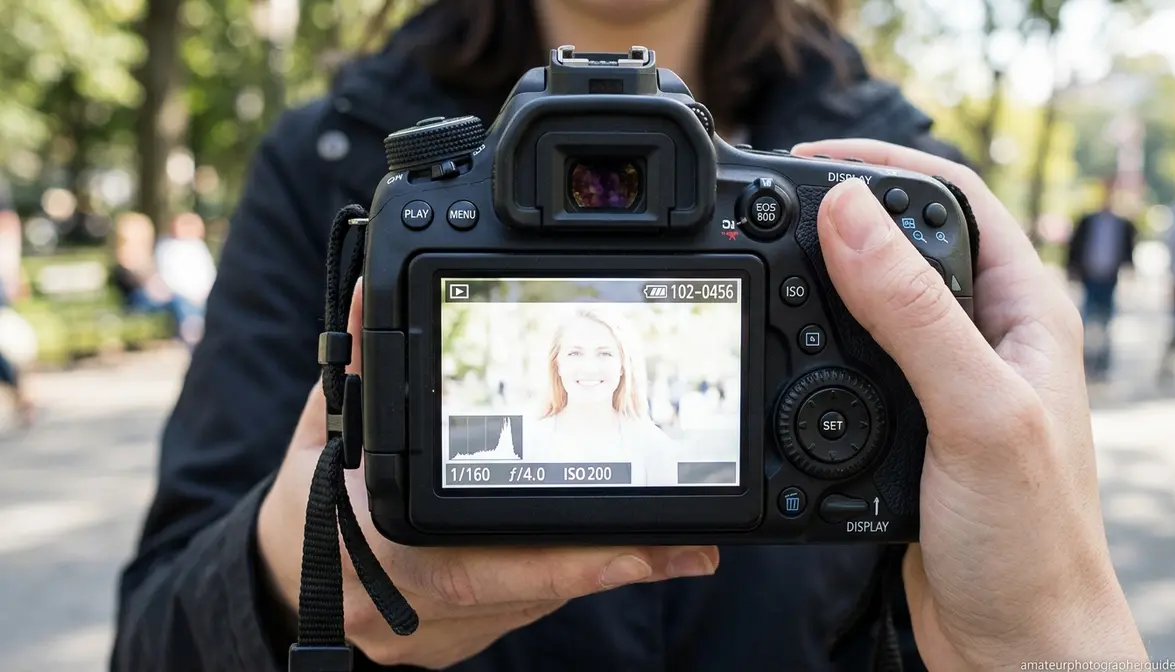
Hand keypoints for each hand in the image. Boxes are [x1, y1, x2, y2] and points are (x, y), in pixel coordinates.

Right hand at [256, 280, 718, 667]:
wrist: (284, 582)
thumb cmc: (305, 503)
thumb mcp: (324, 428)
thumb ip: (357, 364)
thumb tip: (367, 286)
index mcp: (379, 549)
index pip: (479, 565)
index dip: (568, 563)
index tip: (649, 549)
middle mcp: (414, 605)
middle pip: (531, 592)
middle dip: (616, 567)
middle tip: (692, 548)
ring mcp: (438, 632)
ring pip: (538, 606)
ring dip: (604, 573)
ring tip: (676, 547)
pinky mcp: (459, 638)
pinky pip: (528, 609)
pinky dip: (572, 578)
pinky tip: (621, 553)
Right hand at [793, 140, 1146, 667]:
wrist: (1014, 642)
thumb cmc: (1031, 541)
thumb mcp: (974, 412)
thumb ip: (912, 312)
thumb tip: (846, 214)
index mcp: (1024, 311)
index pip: (955, 198)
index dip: (884, 164)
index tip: (807, 162)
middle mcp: (986, 336)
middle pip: (906, 240)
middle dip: (839, 215)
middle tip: (768, 210)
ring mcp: (945, 380)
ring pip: (872, 300)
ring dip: (819, 278)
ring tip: (764, 268)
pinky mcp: (907, 422)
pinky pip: (852, 358)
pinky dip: (811, 341)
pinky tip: (781, 348)